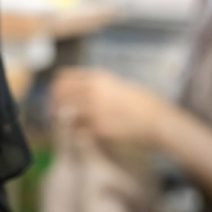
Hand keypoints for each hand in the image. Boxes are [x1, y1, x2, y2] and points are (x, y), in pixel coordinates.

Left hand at [51, 68, 168, 147]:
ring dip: (62, 118)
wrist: (158, 120)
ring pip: (65, 112)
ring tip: (63, 125)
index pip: (63, 77)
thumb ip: (99, 85)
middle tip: (53, 114)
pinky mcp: (99, 128)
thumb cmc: (142, 103)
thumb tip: (81, 87)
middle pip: (59, 94)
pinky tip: (80, 134)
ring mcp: (95, 109)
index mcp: (98, 77)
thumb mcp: (119, 84)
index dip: (56, 88)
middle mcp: (93, 90)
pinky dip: (76, 131)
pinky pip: (78, 129)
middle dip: (53, 103)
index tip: (55, 96)